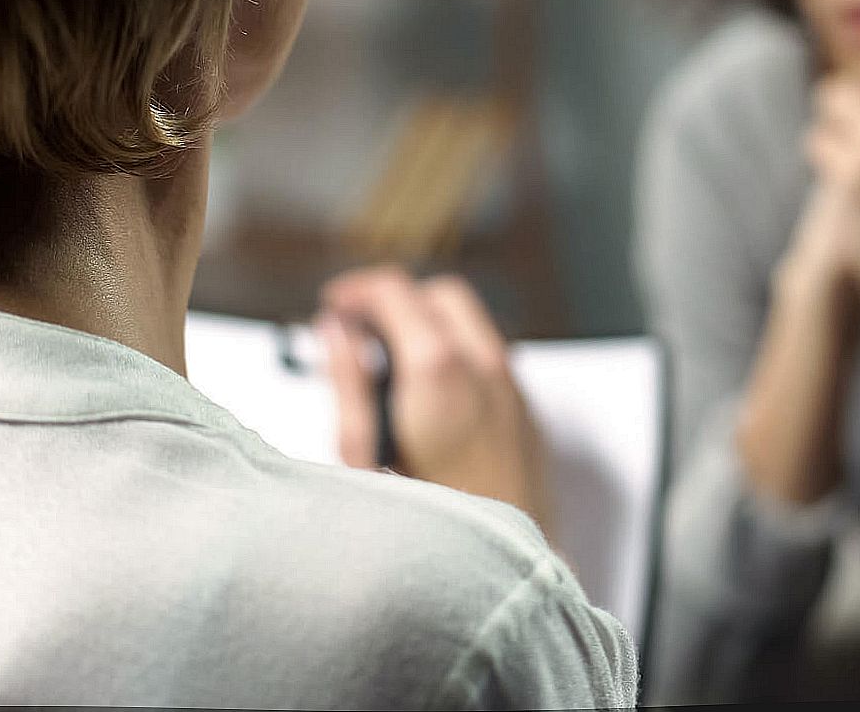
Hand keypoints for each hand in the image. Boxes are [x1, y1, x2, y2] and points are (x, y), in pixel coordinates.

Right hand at [315, 266, 551, 532]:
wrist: (504, 570)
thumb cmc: (429, 527)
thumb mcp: (362, 455)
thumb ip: (348, 381)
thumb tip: (335, 329)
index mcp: (439, 368)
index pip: (395, 290)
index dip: (357, 290)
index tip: (333, 306)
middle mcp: (485, 366)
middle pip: (439, 294)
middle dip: (397, 299)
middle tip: (358, 327)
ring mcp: (513, 387)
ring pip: (472, 323)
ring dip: (430, 325)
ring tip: (389, 362)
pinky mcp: (526, 411)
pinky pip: (492, 357)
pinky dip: (458, 352)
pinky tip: (429, 392)